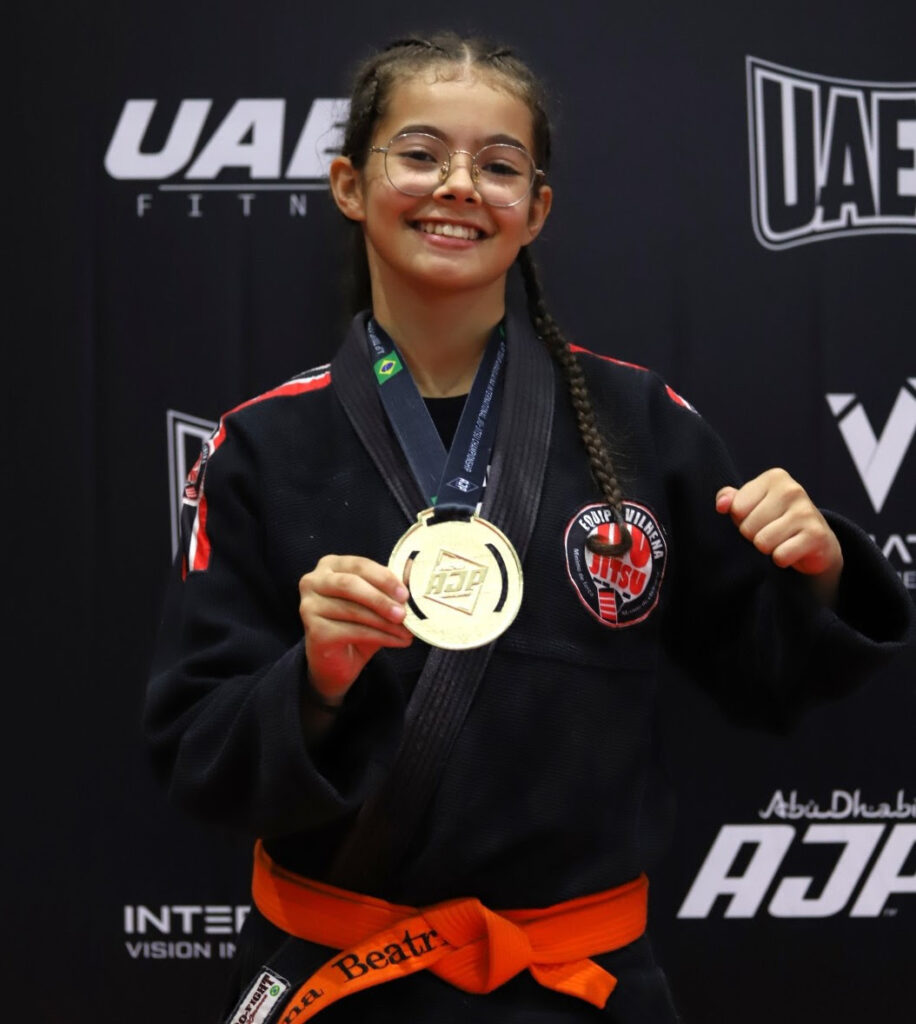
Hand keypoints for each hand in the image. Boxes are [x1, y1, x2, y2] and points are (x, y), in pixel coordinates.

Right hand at [298, 555, 412, 701]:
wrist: (337, 661)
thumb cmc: (357, 624)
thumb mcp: (376, 601)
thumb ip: (390, 586)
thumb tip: (414, 571)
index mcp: (330, 565)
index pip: (359, 565)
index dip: (384, 578)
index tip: (405, 594)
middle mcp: (313, 581)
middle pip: (350, 585)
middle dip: (381, 599)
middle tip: (404, 613)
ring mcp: (309, 606)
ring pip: (353, 610)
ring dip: (385, 622)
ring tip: (407, 631)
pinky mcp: (314, 630)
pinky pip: (352, 631)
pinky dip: (379, 636)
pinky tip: (396, 641)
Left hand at [715, 468, 842, 602]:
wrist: (816, 540)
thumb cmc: (775, 519)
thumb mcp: (750, 504)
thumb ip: (730, 499)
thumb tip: (721, 505)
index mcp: (774, 478)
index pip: (736, 509)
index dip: (742, 520)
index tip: (759, 517)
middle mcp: (792, 490)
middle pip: (748, 527)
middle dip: (754, 536)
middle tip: (772, 531)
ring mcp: (806, 512)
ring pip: (762, 543)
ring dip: (768, 548)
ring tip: (781, 540)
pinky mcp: (816, 535)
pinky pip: (780, 556)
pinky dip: (782, 559)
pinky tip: (792, 550)